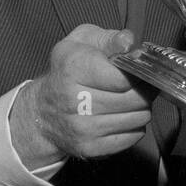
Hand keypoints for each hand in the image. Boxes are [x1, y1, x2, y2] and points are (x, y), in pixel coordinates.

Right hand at [10, 25, 154, 167]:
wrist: (41, 110)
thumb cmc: (67, 69)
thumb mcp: (82, 41)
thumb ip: (109, 38)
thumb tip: (130, 42)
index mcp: (73, 68)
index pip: (123, 77)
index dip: (137, 72)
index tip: (137, 69)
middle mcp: (74, 101)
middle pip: (134, 98)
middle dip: (145, 89)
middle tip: (142, 84)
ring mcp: (81, 128)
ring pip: (138, 118)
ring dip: (142, 107)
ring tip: (132, 99)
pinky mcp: (89, 148)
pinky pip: (132, 137)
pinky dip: (135, 125)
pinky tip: (123, 115)